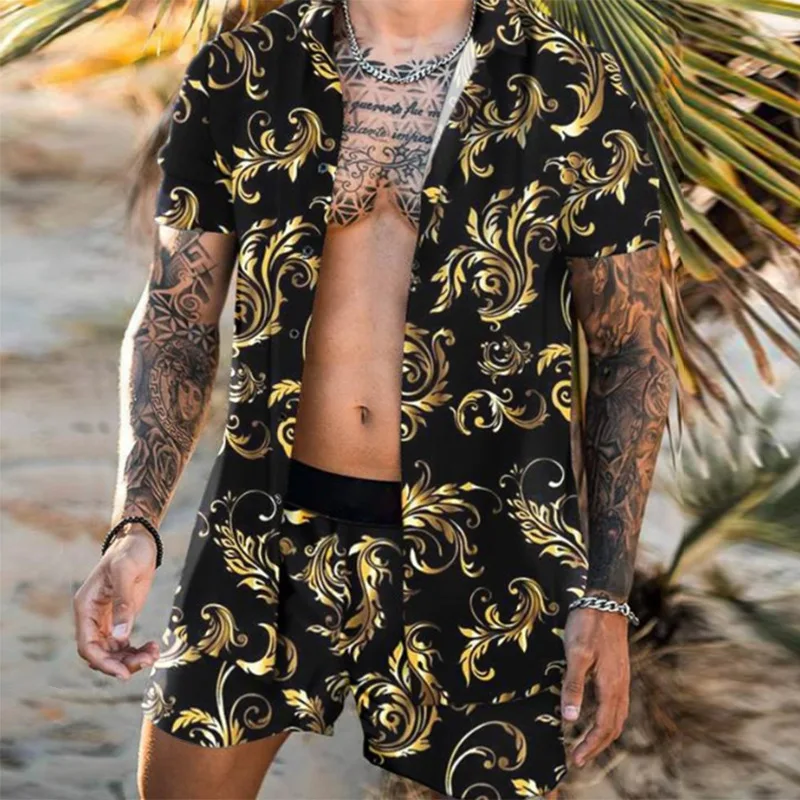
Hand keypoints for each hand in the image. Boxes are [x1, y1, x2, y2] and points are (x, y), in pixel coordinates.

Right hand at [73, 524, 159, 679]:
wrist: (140, 541)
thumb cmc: (130, 552)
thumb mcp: (126, 573)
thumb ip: (123, 604)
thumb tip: (120, 636)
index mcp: (85, 607)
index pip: (87, 645)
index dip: (103, 663)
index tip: (124, 673)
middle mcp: (92, 617)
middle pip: (101, 653)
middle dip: (122, 663)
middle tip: (148, 661)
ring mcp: (106, 620)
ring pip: (113, 652)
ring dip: (132, 658)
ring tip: (154, 653)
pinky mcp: (121, 619)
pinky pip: (124, 644)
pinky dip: (137, 650)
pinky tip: (154, 647)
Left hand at [561, 606, 629, 767]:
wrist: (606, 602)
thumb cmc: (588, 626)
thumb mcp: (576, 655)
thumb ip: (573, 686)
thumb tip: (569, 718)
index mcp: (611, 686)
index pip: (603, 727)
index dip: (590, 745)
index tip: (575, 760)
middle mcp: (620, 687)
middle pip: (613, 727)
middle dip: (597, 746)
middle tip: (578, 759)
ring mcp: (621, 679)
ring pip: (617, 717)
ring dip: (603, 734)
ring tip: (587, 744)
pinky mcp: (618, 672)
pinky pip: (616, 704)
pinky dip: (607, 719)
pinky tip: (595, 716)